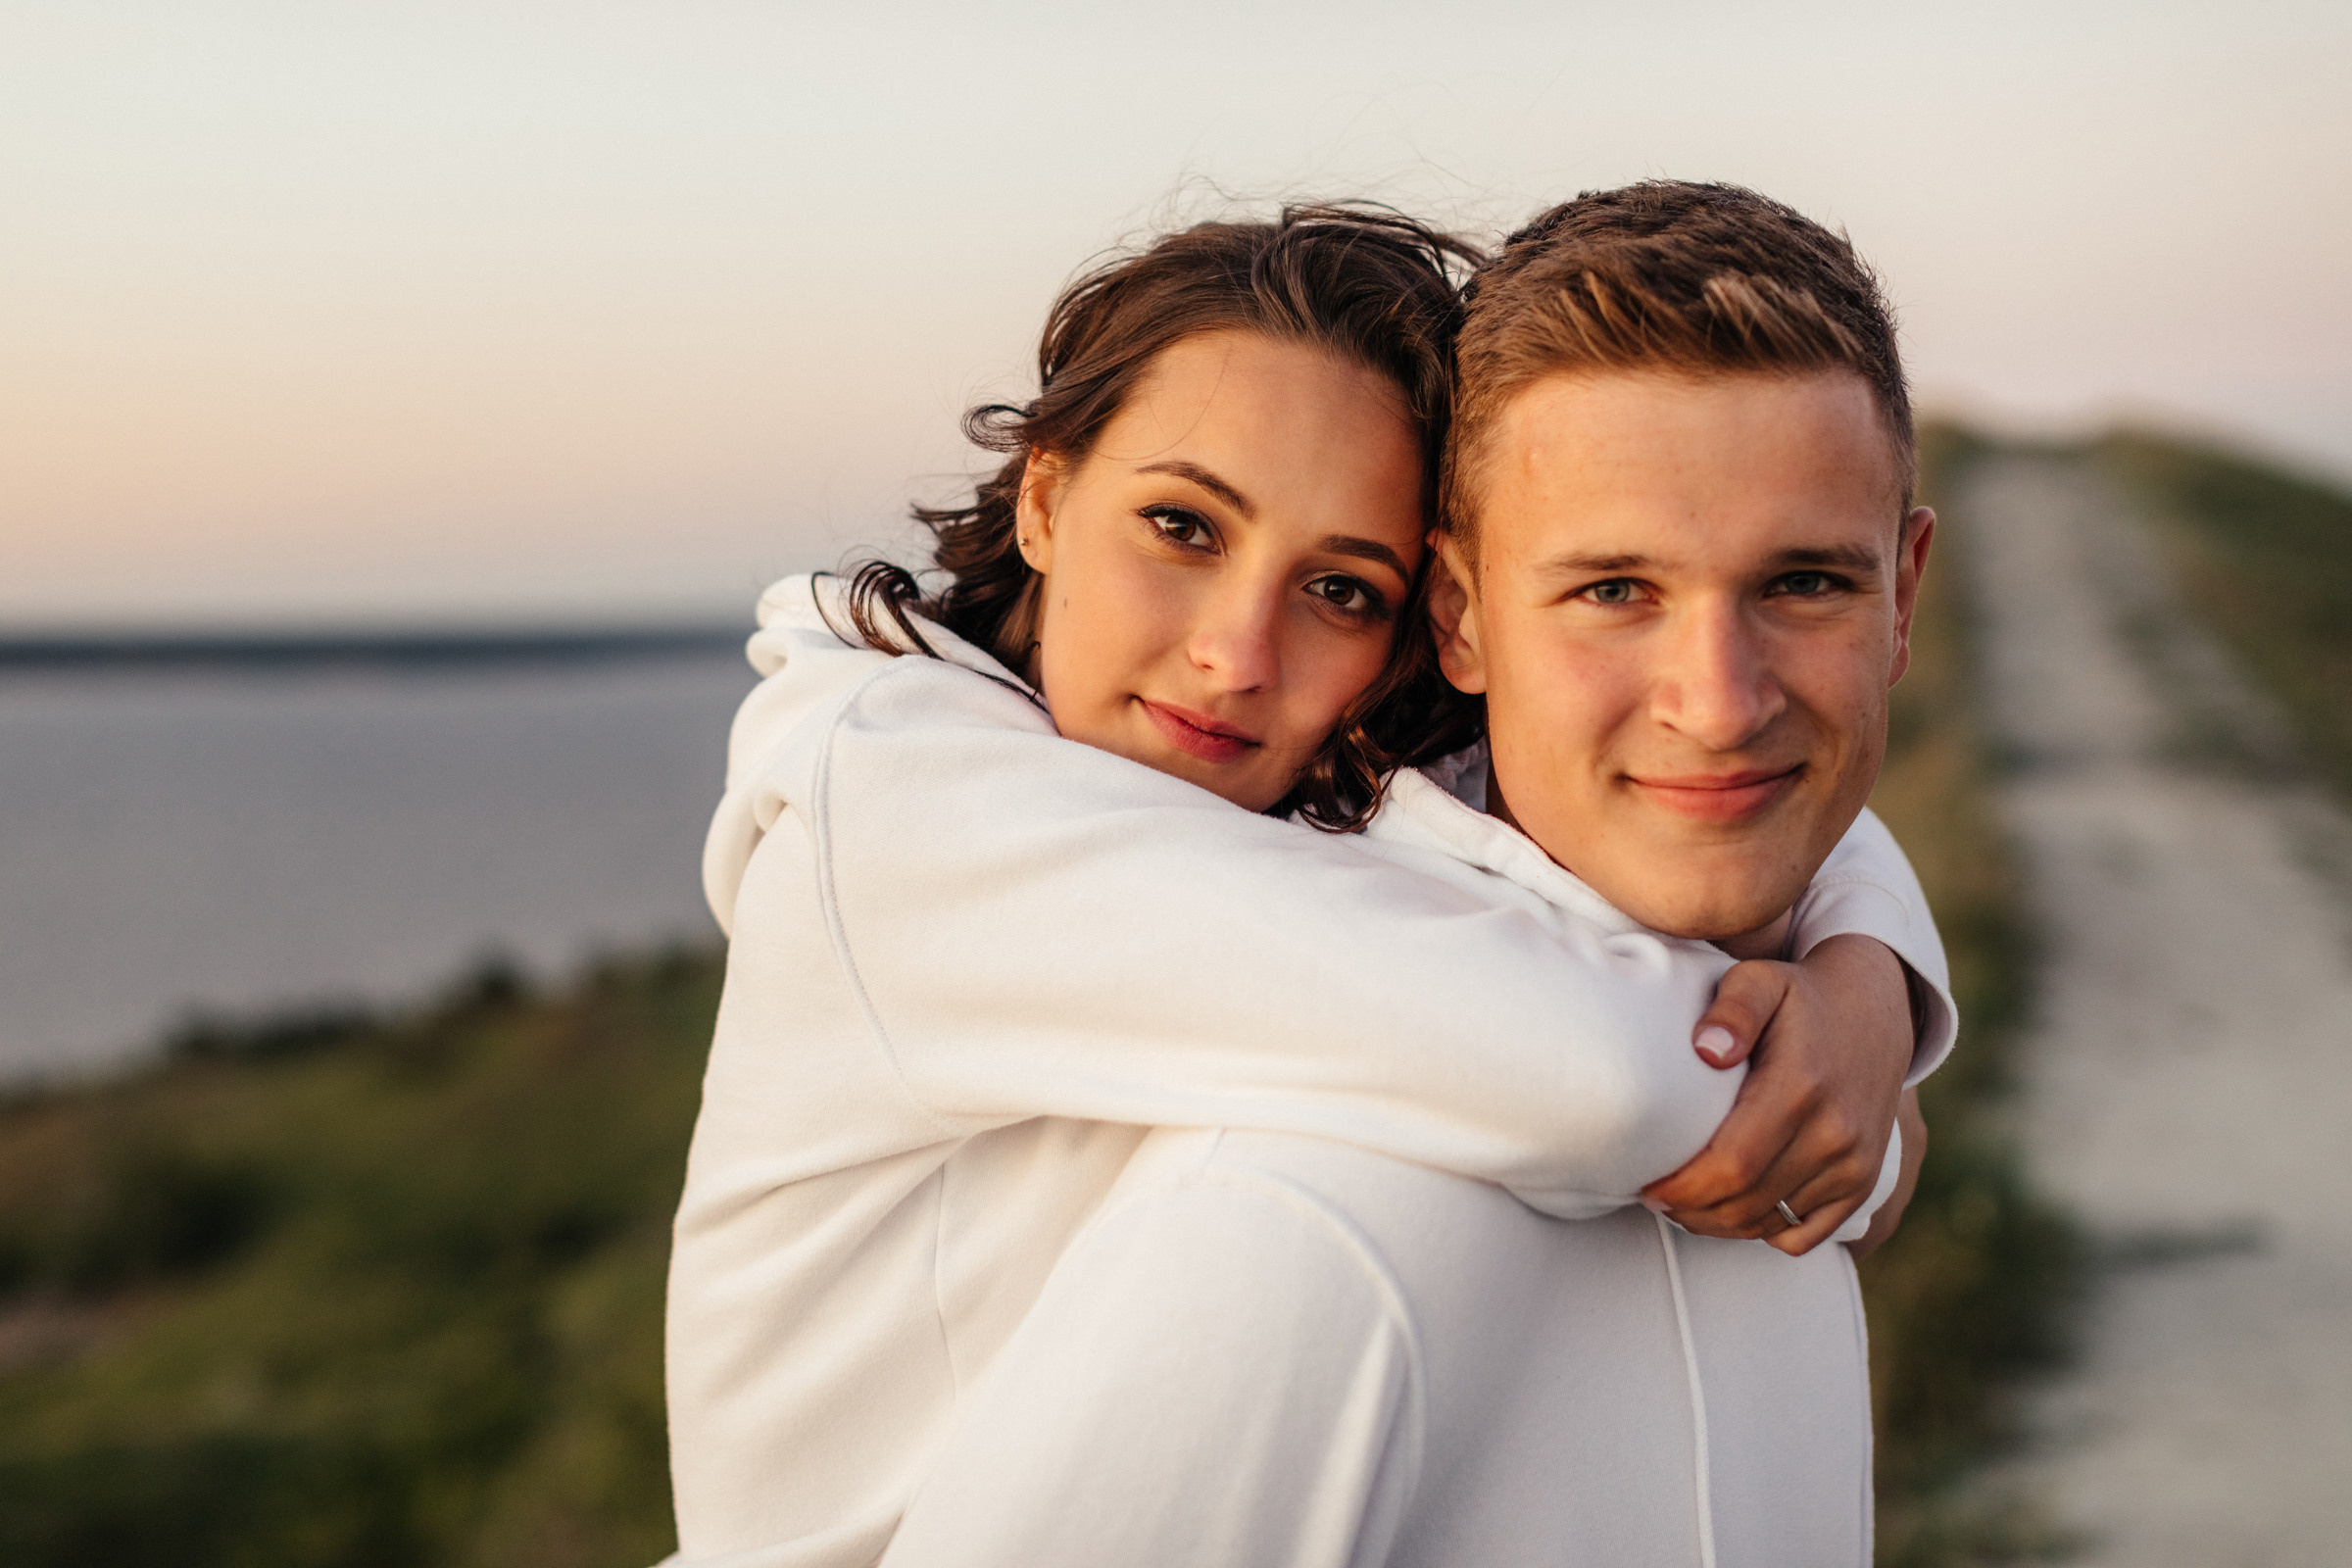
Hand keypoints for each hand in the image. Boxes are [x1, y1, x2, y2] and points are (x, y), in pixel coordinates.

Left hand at [1640, 933, 1914, 1256]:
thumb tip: (1707, 1050)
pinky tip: (1731, 1208)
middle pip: (1746, 1203)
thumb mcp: (1760, 981)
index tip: (1647, 1186)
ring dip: (1718, 1224)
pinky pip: (1803, 1235)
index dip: (1683, 1188)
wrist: (1876, 1010)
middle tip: (1656, 1198)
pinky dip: (1761, 1231)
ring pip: (1770, 1224)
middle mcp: (1835, 1134)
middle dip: (1691, 1210)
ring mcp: (1854, 1165)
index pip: (1732, 1166)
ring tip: (1684, 1204)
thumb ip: (1732, 1009)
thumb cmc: (1799, 996)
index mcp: (1801, 1089)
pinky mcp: (1862, 1182)